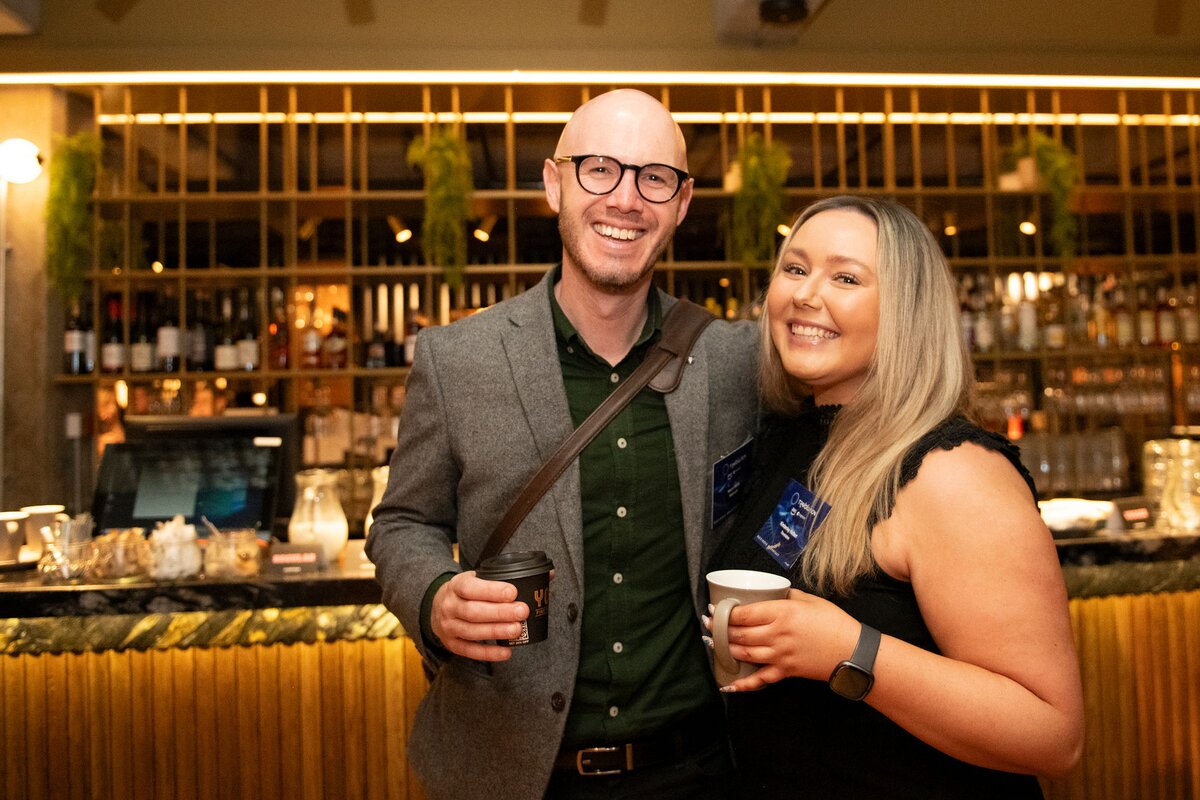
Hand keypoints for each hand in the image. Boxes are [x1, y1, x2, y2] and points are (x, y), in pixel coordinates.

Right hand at [431, 570, 528, 661]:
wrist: (437, 606)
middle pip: (473, 612)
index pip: (470, 588)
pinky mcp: (452, 644)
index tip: (512, 592)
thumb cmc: (464, 592)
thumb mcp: (473, 579)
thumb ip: (495, 580)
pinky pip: (470, 651)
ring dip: (496, 632)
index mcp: (455, 586)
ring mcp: (448, 627)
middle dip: (500, 612)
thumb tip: (534, 581)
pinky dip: (489, 653)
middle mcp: (449, 607)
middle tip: (522, 612)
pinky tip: (506, 651)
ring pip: (472, 631)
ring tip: (517, 630)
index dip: (492, 591)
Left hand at [719, 589, 858, 691]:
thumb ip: (787, 595)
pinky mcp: (785, 672)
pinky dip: (742, 684)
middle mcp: (777, 635)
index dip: (725, 612)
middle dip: (719, 630)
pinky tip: (728, 684)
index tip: (714, 609)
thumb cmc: (833, 622)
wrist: (853, 651)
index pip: (744, 614)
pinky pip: (759, 680)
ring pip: (744, 654)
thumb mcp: (810, 600)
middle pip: (739, 634)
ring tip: (713, 643)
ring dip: (725, 649)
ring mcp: (779, 656)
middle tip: (708, 625)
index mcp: (782, 613)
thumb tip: (772, 592)